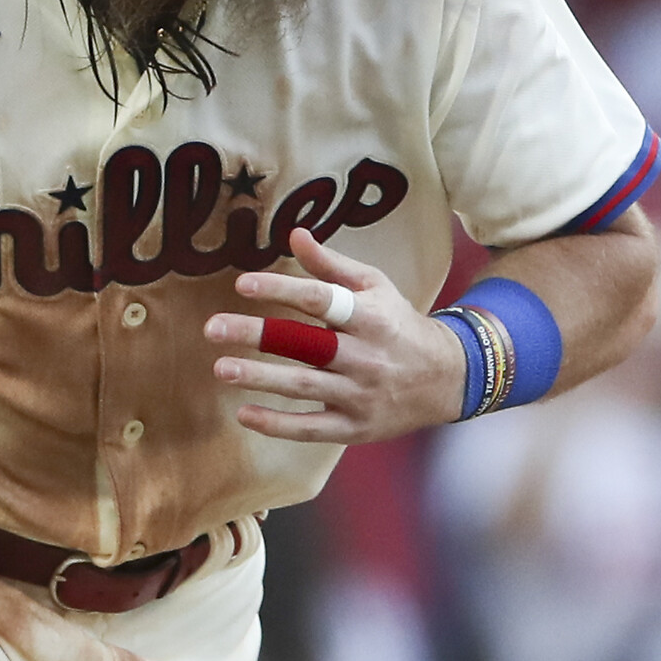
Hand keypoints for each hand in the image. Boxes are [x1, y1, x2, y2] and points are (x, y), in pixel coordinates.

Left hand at [204, 227, 466, 442]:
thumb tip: (293, 233)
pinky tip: (244, 414)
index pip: (319, 300)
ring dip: (259, 378)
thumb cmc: (399, 324)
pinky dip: (277, 424)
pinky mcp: (355, 427)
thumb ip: (331, 265)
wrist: (447, 378)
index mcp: (370, 316)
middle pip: (305, 344)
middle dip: (257, 335)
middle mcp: (365, 356)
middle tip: (212, 327)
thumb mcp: (375, 287)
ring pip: (303, 386)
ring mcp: (360, 394)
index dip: (280, 290)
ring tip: (220, 367)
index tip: (242, 284)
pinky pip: (311, 427)